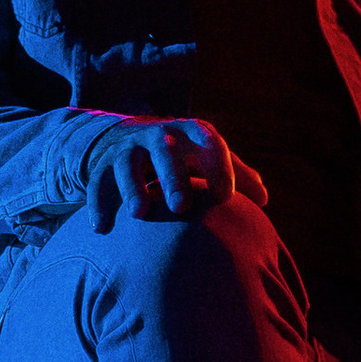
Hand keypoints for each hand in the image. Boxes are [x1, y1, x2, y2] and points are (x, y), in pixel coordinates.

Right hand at [87, 117, 270, 230]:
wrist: (129, 135)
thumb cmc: (183, 154)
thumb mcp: (207, 156)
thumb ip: (236, 173)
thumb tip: (263, 200)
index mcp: (191, 132)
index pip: (208, 142)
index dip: (218, 167)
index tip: (225, 197)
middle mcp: (158, 135)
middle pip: (165, 149)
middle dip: (172, 176)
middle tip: (180, 207)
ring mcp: (128, 148)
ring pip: (127, 163)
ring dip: (132, 187)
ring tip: (139, 213)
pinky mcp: (102, 164)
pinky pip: (97, 182)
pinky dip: (98, 204)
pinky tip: (102, 229)